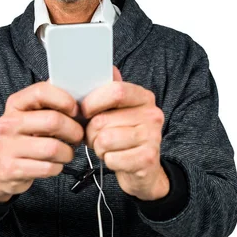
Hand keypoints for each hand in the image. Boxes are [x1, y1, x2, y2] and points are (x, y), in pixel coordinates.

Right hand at [0, 82, 83, 201]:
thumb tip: (79, 88)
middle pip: (53, 121)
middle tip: (77, 136)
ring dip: (68, 153)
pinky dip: (57, 167)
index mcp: (15, 103)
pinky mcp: (11, 169)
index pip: (42, 91)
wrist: (4, 168)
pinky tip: (54, 164)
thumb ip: (53, 100)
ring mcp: (7, 147)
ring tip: (66, 152)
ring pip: (54, 148)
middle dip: (74, 131)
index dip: (65, 99)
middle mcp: (8, 123)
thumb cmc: (27, 137)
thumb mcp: (34, 114)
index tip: (76, 110)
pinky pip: (48, 168)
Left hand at [80, 66, 169, 200]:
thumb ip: (107, 90)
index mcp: (143, 97)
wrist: (143, 169)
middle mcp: (152, 114)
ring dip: (98, 148)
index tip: (84, 111)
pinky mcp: (148, 158)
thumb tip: (104, 68)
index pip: (116, 91)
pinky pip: (112, 158)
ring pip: (104, 140)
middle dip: (90, 132)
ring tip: (107, 147)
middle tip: (96, 136)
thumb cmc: (123, 136)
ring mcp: (152, 137)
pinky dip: (108, 160)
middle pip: (103, 120)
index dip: (92, 102)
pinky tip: (116, 158)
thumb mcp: (116, 111)